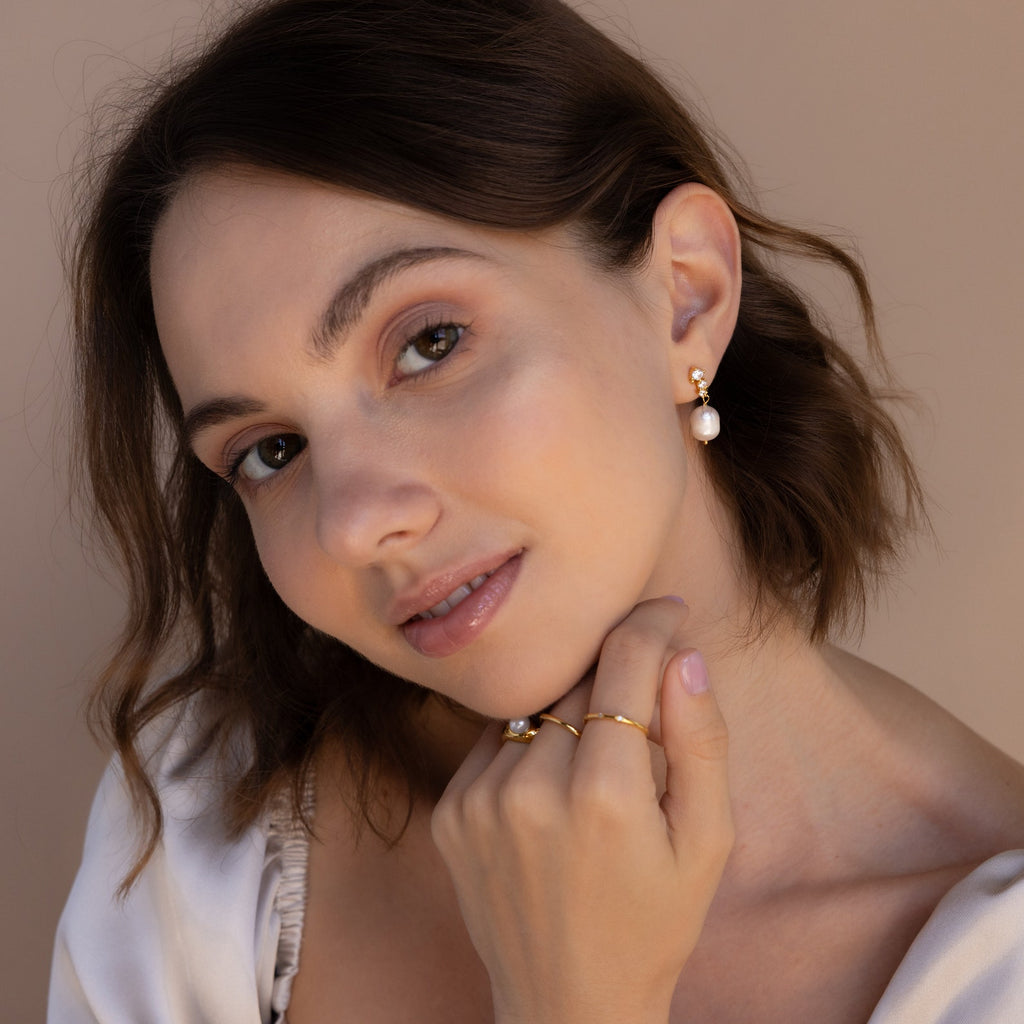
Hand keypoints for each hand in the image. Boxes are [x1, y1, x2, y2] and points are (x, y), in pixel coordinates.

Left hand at [430, 598, 733, 1023]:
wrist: (566, 1001)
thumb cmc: (653, 922)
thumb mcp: (707, 842)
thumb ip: (702, 742)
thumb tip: (684, 657)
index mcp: (606, 795)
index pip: (625, 662)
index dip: (651, 622)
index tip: (668, 608)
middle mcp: (531, 788)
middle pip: (579, 678)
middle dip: (617, 671)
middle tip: (644, 699)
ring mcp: (480, 797)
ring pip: (537, 704)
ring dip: (571, 708)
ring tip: (598, 760)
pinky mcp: (450, 809)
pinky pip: (497, 738)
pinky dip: (531, 742)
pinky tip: (554, 784)